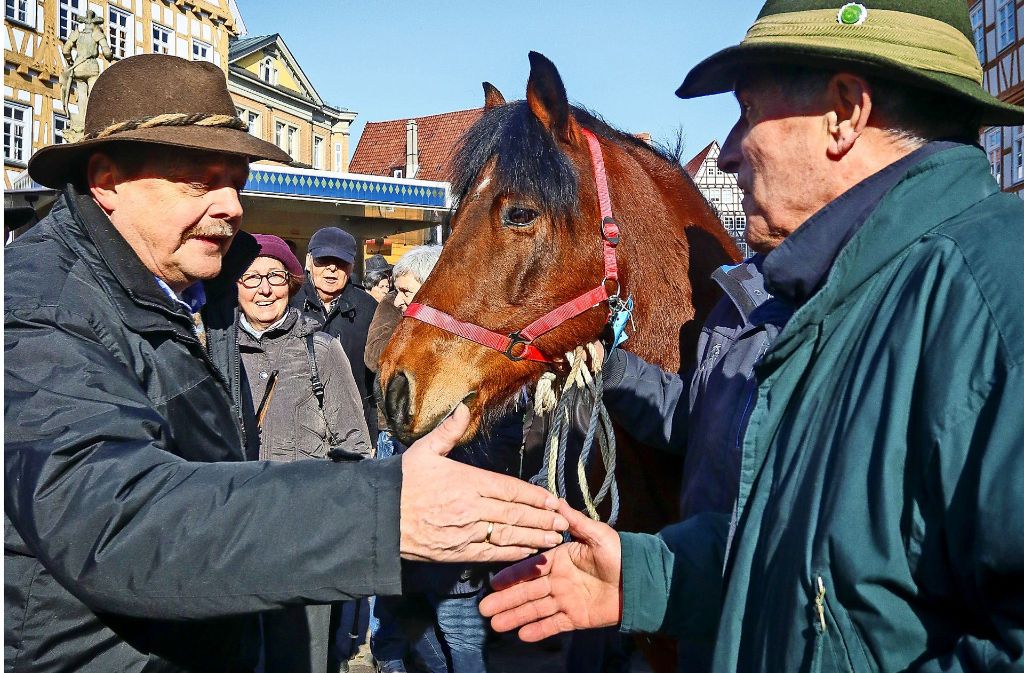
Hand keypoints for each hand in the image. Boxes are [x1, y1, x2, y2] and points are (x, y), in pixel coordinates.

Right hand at [400, 405, 568, 562]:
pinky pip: (491, 553)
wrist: (379, 517)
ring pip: (508, 535)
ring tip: (554, 539)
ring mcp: (466, 532)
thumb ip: (449, 430)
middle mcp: (471, 507)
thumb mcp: (424, 450)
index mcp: (467, 481)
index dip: (534, 496)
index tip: (554, 500)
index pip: (509, 488)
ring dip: (534, 537)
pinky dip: (512, 553)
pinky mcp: (457, 552)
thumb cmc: (401, 482)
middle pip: (515, 513)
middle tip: (564, 522)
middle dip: (542, 519)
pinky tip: (528, 553)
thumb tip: (465, 407)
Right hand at [479, 500, 621, 640]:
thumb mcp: (597, 534)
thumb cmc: (620, 554)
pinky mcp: (576, 617)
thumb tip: (555, 500)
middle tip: (484, 609)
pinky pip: (554, 624)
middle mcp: (558, 580)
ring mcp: (565, 600)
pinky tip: (522, 635)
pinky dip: (539, 630)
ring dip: (516, 616)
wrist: (640, 580)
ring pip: (536, 609)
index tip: (494, 584)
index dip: (512, 576)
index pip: (531, 568)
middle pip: (527, 591)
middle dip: (506, 600)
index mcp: (560, 559)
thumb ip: (575, 521)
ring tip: (495, 625)